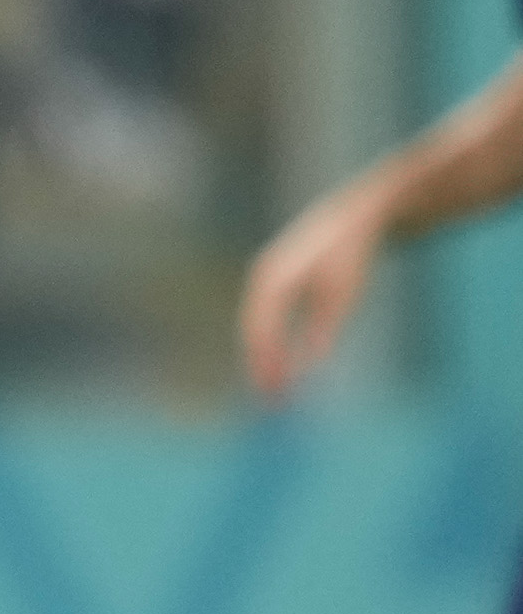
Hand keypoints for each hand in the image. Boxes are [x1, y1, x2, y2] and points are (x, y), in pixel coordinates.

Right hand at [241, 190, 383, 396]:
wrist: (360, 213)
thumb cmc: (352, 253)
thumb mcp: (342, 293)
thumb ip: (323, 328)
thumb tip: (309, 367)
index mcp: (272, 281)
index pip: (260, 330)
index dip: (265, 363)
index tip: (274, 393)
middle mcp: (262, 279)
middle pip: (254, 330)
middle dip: (261, 365)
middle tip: (272, 400)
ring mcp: (268, 278)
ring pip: (259, 325)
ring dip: (266, 356)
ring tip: (276, 386)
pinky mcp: (280, 280)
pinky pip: (269, 318)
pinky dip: (274, 342)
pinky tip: (284, 361)